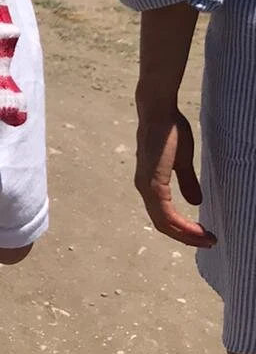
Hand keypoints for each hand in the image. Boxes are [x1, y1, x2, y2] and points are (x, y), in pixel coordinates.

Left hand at [134, 108, 215, 247]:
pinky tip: (197, 229)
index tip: (205, 234)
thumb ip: (187, 181)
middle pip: (163, 225)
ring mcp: (146, 186)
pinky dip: (182, 226)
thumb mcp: (182, 161)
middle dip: (187, 238)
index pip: (164, 217)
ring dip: (187, 235)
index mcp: (150, 184)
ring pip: (164, 223)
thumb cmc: (169, 130)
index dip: (183, 230)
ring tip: (208, 239)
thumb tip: (195, 201)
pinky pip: (165, 213)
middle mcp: (144, 189)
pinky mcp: (153, 182)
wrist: (159, 111)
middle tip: (209, 242)